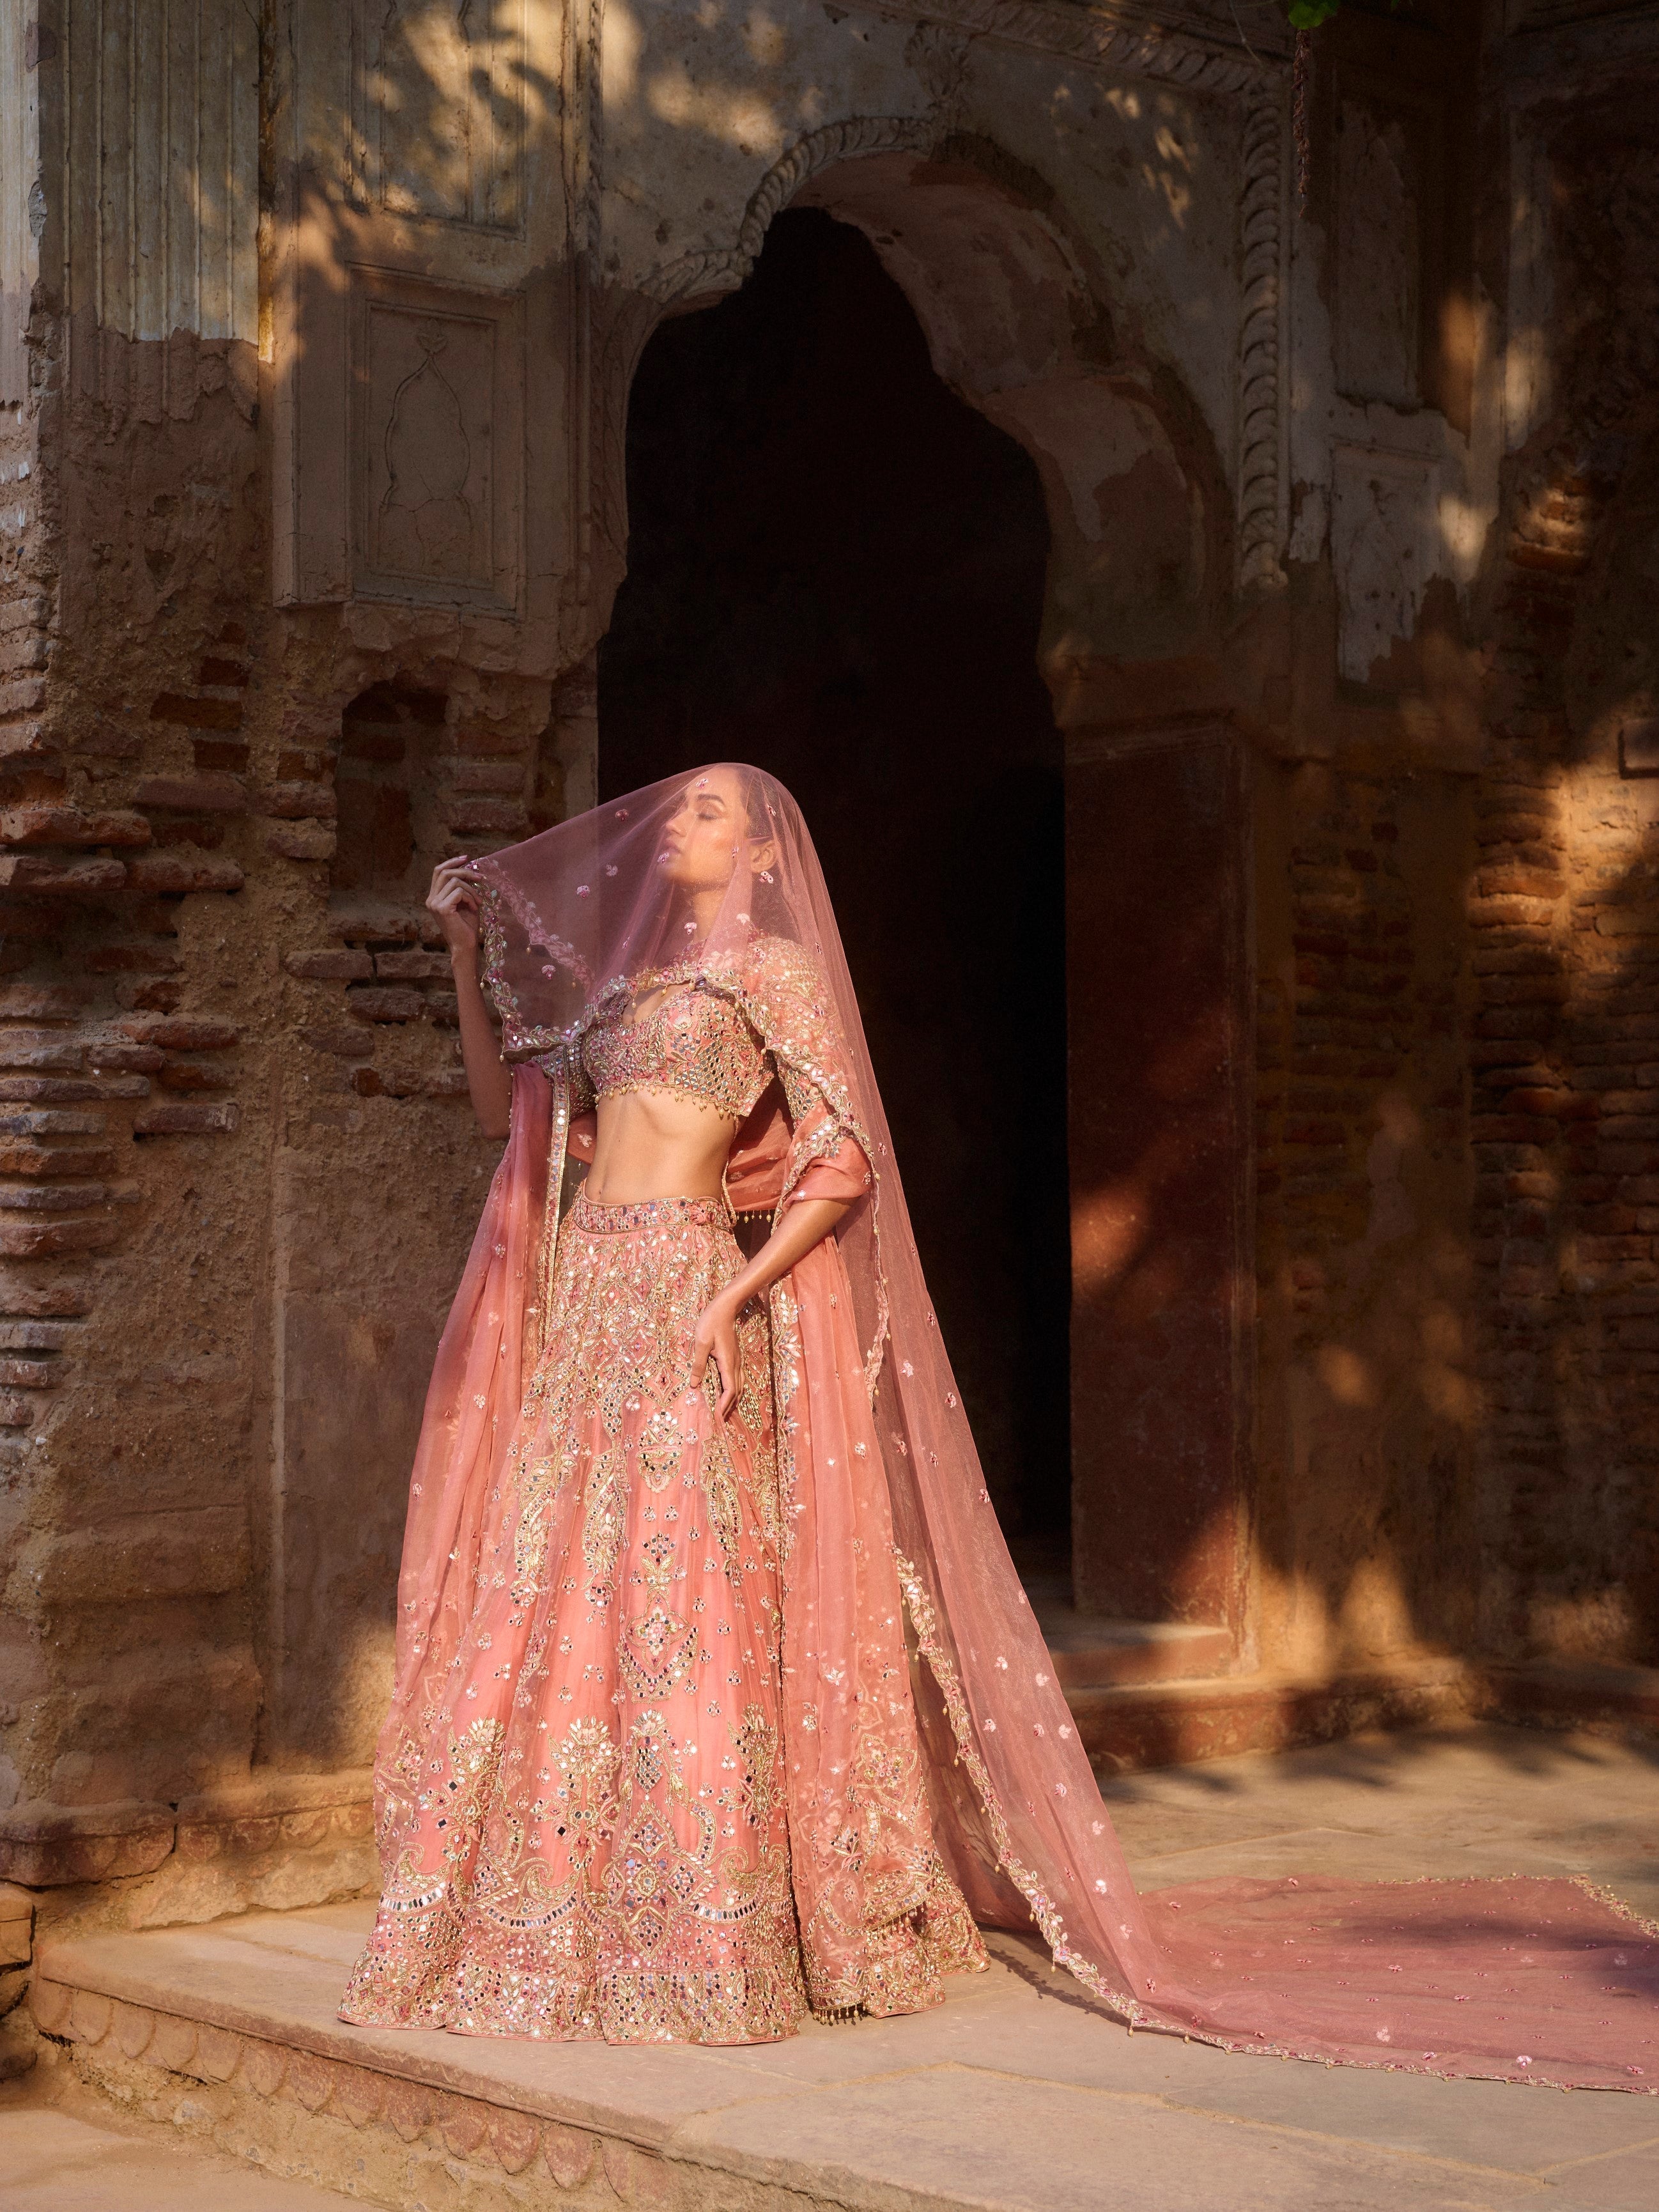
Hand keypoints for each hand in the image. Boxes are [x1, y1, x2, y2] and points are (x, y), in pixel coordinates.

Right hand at [428, 856, 482, 958]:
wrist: (465, 946)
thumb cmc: (467, 926)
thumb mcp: (466, 902)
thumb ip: (465, 887)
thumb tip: (472, 868)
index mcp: (434, 897)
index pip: (438, 871)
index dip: (451, 862)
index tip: (467, 858)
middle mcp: (431, 899)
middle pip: (445, 872)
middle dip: (465, 872)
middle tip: (481, 877)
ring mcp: (434, 904)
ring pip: (454, 882)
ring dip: (471, 889)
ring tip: (478, 902)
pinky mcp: (442, 908)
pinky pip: (459, 892)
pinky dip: (471, 898)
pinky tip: (475, 908)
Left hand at [690, 1291, 740, 1419]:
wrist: (726, 1307)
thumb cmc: (711, 1322)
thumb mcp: (700, 1342)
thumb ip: (698, 1364)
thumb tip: (694, 1385)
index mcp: (727, 1363)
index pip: (730, 1391)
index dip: (725, 1405)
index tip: (718, 1417)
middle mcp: (735, 1364)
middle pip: (737, 1392)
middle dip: (730, 1406)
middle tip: (721, 1420)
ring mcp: (737, 1360)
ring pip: (739, 1385)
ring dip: (732, 1399)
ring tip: (724, 1410)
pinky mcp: (735, 1357)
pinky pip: (737, 1378)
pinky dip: (733, 1390)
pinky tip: (727, 1392)